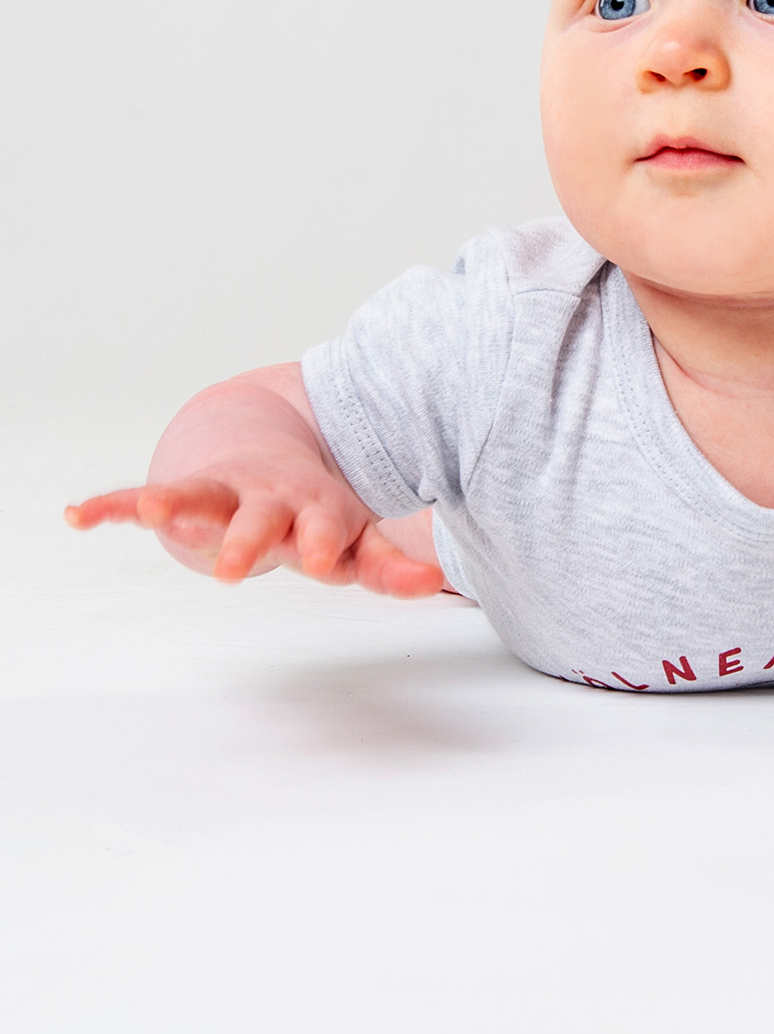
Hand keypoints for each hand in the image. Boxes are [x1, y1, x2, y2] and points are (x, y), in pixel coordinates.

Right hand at [65, 469, 444, 598]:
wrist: (273, 448)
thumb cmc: (316, 511)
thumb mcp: (352, 538)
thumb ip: (388, 566)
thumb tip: (435, 585)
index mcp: (314, 512)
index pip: (323, 530)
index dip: (323, 542)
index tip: (320, 555)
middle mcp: (268, 501)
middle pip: (260, 520)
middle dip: (248, 539)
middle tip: (233, 566)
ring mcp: (226, 493)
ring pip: (201, 499)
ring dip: (177, 505)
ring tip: (153, 512)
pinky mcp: (187, 491)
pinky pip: (141, 496)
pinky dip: (112, 505)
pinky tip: (79, 516)